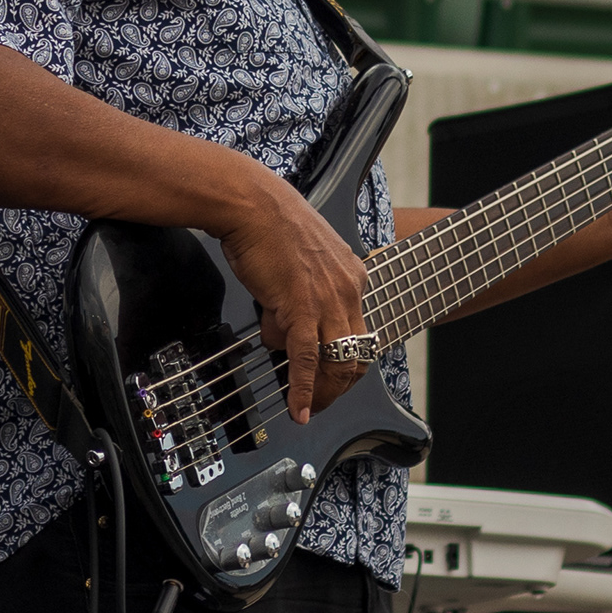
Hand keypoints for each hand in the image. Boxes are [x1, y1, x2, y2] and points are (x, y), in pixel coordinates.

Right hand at [218, 167, 376, 421]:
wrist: (251, 203)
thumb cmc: (268, 223)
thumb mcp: (303, 257)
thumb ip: (305, 290)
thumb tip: (284, 325)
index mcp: (352, 275)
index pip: (360, 331)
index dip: (348, 360)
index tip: (334, 376)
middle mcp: (348, 289)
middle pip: (356, 354)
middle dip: (342, 385)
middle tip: (324, 402)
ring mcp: (326, 301)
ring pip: (336, 362)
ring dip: (325, 393)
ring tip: (310, 408)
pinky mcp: (300, 308)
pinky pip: (306, 360)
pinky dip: (304, 390)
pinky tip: (300, 409)